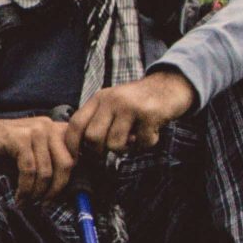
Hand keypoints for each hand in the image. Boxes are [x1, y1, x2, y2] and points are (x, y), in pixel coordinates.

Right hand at [0, 109, 80, 204]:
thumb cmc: (2, 149)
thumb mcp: (30, 159)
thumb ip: (48, 169)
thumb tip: (63, 195)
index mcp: (55, 130)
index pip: (75, 158)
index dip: (68, 181)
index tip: (56, 198)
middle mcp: (49, 126)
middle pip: (66, 165)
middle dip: (55, 190)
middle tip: (44, 203)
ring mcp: (34, 130)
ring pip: (46, 171)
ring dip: (36, 193)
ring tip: (27, 202)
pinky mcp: (19, 138)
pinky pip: (29, 170)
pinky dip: (24, 188)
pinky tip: (18, 196)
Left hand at [68, 69, 196, 156]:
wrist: (170, 84)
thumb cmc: (138, 101)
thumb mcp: (113, 104)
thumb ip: (98, 120)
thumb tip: (82, 149)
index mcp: (99, 98)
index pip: (76, 123)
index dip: (71, 144)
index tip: (75, 158)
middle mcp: (111, 100)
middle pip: (92, 137)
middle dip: (98, 152)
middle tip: (109, 153)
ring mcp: (130, 106)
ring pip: (115, 144)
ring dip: (125, 150)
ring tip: (134, 140)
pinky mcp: (149, 114)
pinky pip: (141, 143)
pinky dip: (146, 144)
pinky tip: (150, 133)